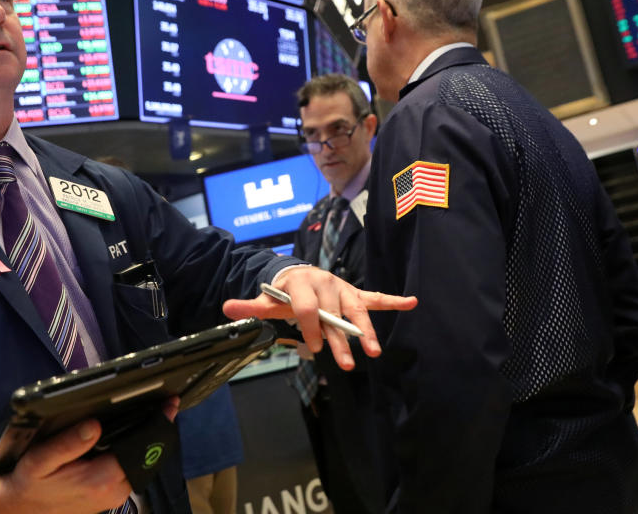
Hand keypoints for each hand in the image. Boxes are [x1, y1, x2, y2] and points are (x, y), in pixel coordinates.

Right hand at [0, 397, 180, 513]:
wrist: (21, 509)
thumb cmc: (30, 482)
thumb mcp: (41, 460)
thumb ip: (68, 443)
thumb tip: (95, 425)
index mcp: (100, 480)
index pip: (140, 450)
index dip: (156, 425)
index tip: (168, 405)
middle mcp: (114, 491)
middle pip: (147, 457)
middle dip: (158, 431)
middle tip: (166, 403)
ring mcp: (115, 496)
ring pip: (143, 464)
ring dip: (149, 441)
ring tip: (156, 413)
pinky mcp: (112, 495)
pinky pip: (133, 470)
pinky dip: (137, 452)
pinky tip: (135, 433)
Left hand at [222, 267, 415, 369]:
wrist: (296, 274)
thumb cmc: (283, 293)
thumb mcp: (266, 300)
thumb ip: (250, 305)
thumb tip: (226, 307)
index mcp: (301, 283)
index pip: (308, 308)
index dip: (310, 327)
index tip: (313, 347)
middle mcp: (325, 282)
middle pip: (333, 314)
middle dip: (339, 339)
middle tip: (346, 363)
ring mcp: (342, 288)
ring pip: (356, 311)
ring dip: (367, 331)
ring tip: (374, 351)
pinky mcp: (353, 294)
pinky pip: (375, 298)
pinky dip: (393, 301)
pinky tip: (411, 302)